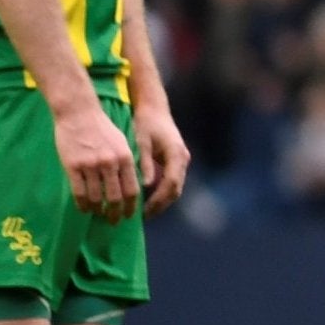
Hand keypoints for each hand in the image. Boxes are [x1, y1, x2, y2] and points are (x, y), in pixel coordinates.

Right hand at [53, 98, 140, 221]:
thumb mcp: (121, 143)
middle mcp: (109, 163)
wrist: (78, 112)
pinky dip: (83, 204)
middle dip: (115, 213)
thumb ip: (127, 163)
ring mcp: (90, 165)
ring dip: (98, 210)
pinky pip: (79, 192)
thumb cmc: (101, 127)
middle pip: (115, 198)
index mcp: (125, 158)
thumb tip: (132, 185)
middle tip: (114, 221)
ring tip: (98, 214)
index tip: (129, 215)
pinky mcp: (73, 166)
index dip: (131, 206)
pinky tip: (84, 209)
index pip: (132, 190)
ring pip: (96, 198)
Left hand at [134, 101, 190, 217]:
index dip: (158, 199)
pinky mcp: (177, 160)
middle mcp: (183, 159)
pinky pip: (173, 180)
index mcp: (176, 154)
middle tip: (144, 216)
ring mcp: (182, 160)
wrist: (154, 107)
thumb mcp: (141, 142)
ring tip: (145, 211)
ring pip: (176, 187)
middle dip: (161, 204)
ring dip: (162, 200)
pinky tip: (148, 198)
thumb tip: (146, 185)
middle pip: (176, 189)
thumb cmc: (145, 122)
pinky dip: (163, 191)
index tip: (144, 211)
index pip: (170, 183)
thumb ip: (145, 163)